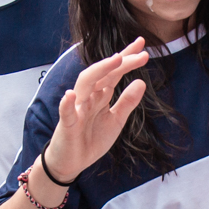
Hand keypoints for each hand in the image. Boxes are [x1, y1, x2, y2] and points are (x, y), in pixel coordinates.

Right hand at [41, 41, 150, 181]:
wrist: (72, 162)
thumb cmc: (91, 139)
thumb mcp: (116, 121)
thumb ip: (127, 102)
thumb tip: (142, 81)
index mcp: (101, 95)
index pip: (114, 72)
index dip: (127, 58)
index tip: (143, 46)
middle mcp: (88, 97)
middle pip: (103, 74)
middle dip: (120, 62)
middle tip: (141, 54)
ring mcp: (77, 109)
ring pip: (85, 85)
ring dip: (99, 71)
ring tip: (115, 60)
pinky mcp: (67, 125)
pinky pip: (66, 112)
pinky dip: (67, 104)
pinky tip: (70, 95)